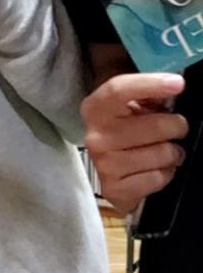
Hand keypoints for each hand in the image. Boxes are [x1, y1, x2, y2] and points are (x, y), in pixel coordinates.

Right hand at [81, 72, 186, 214]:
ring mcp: (104, 164)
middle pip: (155, 126)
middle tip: (176, 127)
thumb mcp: (131, 102)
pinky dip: (166, 173)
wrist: (108, 160)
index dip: (150, 84)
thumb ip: (149, 92)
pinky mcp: (114, 189)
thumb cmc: (126, 125)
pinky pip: (158, 178)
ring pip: (162, 154)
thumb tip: (174, 85)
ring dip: (173, 152)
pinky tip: (157, 167)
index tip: (178, 83)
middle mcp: (95, 135)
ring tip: (166, 149)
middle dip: (177, 126)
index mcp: (96, 107)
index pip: (119, 90)